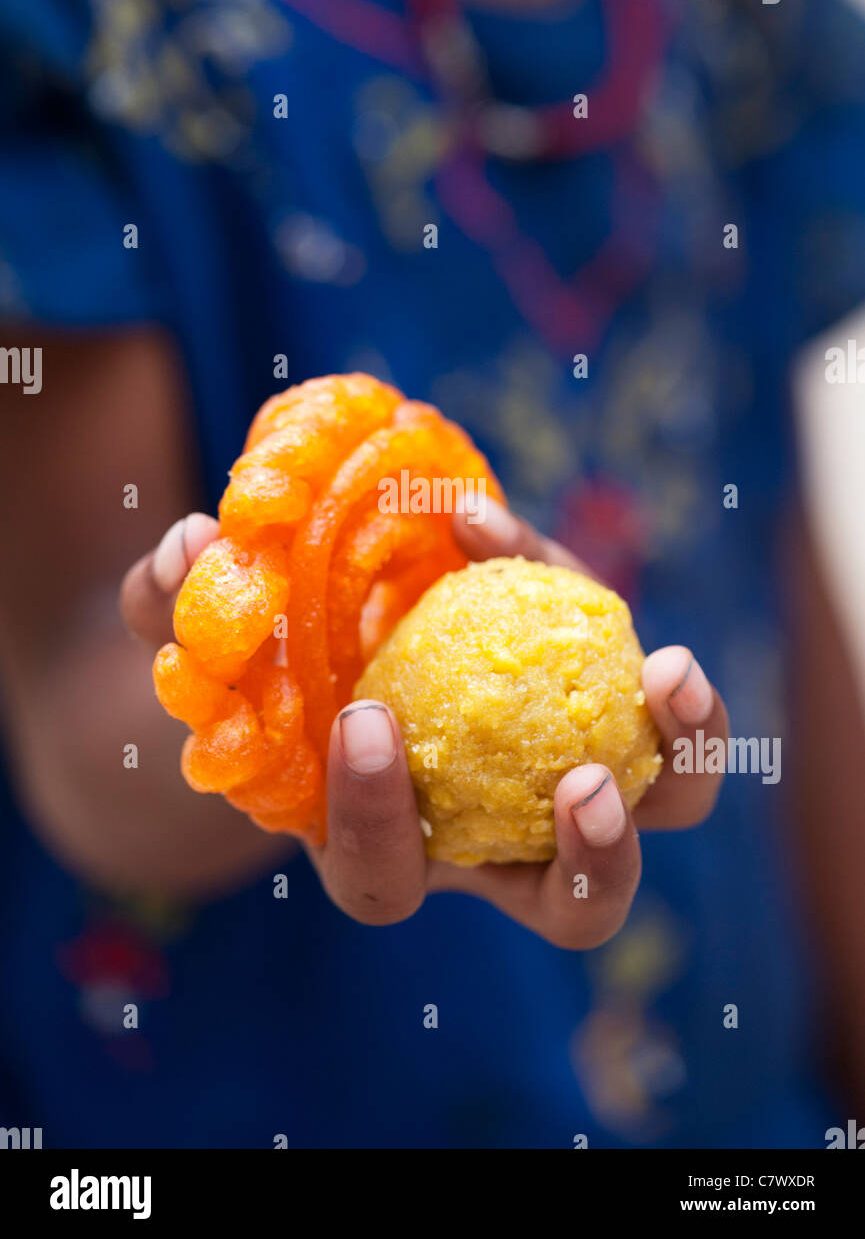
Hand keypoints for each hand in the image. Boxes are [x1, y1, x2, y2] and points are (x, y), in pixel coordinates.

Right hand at [123, 503, 727, 948]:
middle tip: (583, 784)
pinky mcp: (617, 710)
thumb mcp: (223, 633)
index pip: (386, 878)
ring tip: (669, 671)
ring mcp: (570, 785)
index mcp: (391, 848)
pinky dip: (646, 657)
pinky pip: (665, 709)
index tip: (365, 720)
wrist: (362, 617)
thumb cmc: (283, 652)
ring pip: (661, 814)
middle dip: (594, 864)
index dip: (377, 823)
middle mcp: (497, 844)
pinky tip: (587, 575)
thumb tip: (186, 546)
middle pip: (572, 907)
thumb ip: (179, 603)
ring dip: (682, 758)